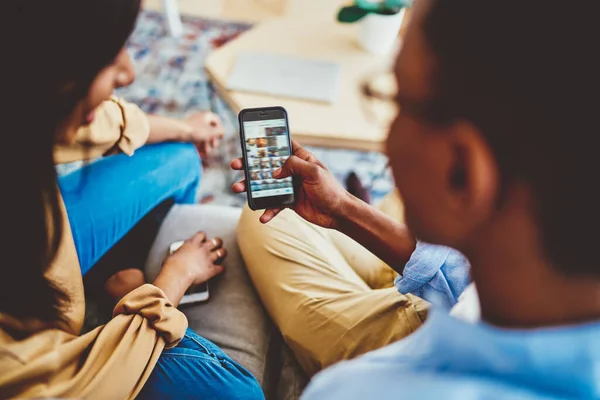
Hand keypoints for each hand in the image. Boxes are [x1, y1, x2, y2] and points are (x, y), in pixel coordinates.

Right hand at [163, 232, 226, 284]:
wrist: (178, 273)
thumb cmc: (173, 265)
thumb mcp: (175, 253)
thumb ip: (181, 252)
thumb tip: (179, 255)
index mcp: (193, 243)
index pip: (202, 235)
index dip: (203, 236)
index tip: (203, 238)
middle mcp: (203, 249)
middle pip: (215, 241)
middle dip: (218, 242)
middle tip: (218, 243)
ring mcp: (209, 259)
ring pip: (221, 252)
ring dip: (223, 253)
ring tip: (223, 253)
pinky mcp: (212, 269)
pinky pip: (221, 268)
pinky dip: (222, 268)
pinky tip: (222, 269)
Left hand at [184, 111, 224, 157]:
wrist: (177, 132)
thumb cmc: (196, 131)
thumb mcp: (212, 132)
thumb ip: (220, 132)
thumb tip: (222, 133)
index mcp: (206, 116)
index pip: (217, 121)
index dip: (219, 130)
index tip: (219, 137)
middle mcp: (200, 120)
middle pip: (210, 131)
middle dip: (212, 141)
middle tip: (212, 147)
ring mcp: (193, 126)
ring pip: (202, 137)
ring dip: (206, 146)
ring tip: (204, 153)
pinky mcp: (186, 133)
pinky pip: (195, 140)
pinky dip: (198, 147)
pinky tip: (199, 154)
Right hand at [231, 140, 351, 227]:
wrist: (337, 213)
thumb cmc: (330, 189)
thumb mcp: (314, 172)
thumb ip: (294, 166)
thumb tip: (275, 172)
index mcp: (300, 158)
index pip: (281, 144)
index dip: (267, 140)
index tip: (251, 138)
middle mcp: (292, 170)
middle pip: (267, 165)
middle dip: (250, 165)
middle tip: (236, 165)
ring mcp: (289, 186)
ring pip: (265, 185)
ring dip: (251, 188)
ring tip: (238, 188)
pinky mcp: (289, 202)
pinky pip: (273, 205)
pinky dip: (267, 210)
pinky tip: (262, 216)